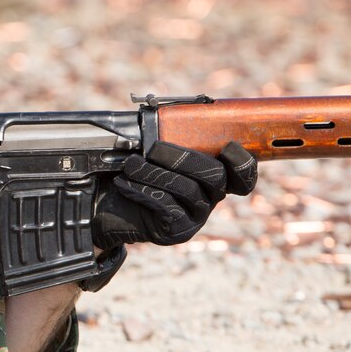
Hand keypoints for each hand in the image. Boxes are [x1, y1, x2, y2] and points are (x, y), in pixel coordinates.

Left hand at [92, 141, 257, 249]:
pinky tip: (126, 183)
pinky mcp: (177, 231)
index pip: (242, 176)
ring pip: (188, 190)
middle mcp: (209, 198)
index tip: (228, 146)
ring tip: (130, 165)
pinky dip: (144, 190)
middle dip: (183, 158)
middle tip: (152, 149)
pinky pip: (168, 206)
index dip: (243, 163)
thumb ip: (169, 141)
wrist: (107, 208)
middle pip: (215, 177)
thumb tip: (164, 120)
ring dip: (155, 173)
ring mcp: (195, 217)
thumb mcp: (151, 156)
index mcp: (210, 177)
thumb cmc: (133, 176)